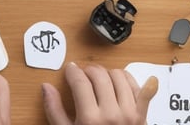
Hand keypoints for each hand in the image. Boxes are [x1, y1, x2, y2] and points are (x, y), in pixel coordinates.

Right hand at [42, 62, 158, 124]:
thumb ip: (55, 110)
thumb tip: (46, 87)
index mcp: (90, 120)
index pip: (80, 82)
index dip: (73, 71)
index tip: (70, 69)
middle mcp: (111, 114)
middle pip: (99, 76)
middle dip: (89, 70)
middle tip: (83, 74)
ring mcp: (129, 114)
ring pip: (119, 76)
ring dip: (108, 73)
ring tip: (100, 79)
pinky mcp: (142, 116)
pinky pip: (141, 88)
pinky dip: (132, 80)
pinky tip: (122, 79)